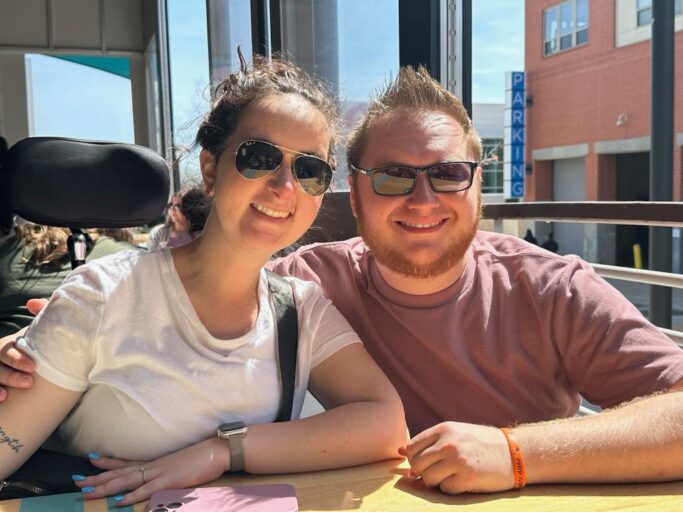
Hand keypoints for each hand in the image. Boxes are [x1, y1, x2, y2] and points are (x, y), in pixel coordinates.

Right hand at [0, 299, 46, 399]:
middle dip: (11, 374)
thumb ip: (42, 313)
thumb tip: (32, 303)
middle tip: (30, 382)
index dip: (16, 358)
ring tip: (9, 394)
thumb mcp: (40, 334)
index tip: (33, 367)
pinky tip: (2, 398)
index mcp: (9, 346)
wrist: (39, 369)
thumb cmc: (40, 348)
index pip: (7, 349)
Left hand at [74, 438, 229, 505]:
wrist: (217, 451)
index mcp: (156, 462)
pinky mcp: (169, 480)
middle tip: (75, 481)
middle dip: (97, 477)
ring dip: (105, 487)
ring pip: (126, 480)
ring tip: (86, 491)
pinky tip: (118, 502)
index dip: (108, 462)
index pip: (127, 461)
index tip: (91, 459)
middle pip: (120, 472)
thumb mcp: (182, 464)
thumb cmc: (203, 458)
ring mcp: (160, 472)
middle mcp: (153, 466)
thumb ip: (168, 471)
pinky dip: (131, 496)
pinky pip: (146, 490)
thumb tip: (160, 477)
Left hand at [398, 421, 512, 493]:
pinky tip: (463, 480)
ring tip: (450, 475)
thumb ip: (428, 441)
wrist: (515, 452)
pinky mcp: (467, 478)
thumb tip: (399, 451)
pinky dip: (450, 488)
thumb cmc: (480, 442)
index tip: (425, 463)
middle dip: (421, 472)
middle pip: (416, 465)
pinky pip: (445, 489)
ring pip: (427, 479)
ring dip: (436, 481)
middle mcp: (448, 443)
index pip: (411, 447)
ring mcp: (458, 461)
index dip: (414, 459)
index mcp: (443, 429)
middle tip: (436, 471)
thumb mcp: (455, 433)